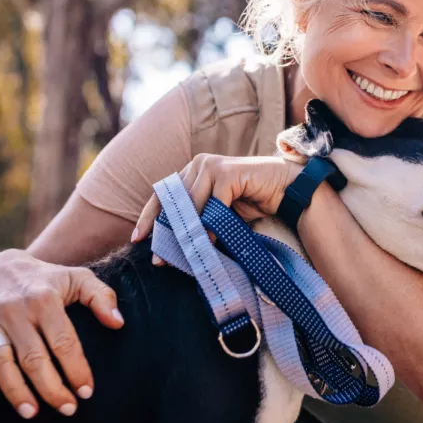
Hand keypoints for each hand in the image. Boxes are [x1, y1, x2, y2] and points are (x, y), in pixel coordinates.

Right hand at [0, 249, 123, 417]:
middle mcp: (15, 309)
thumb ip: (102, 297)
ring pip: (0, 361)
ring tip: (31, 412)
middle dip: (51, 387)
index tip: (86, 391)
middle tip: (67, 409)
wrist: (2, 265)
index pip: (63, 341)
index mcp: (45, 299)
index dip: (76, 368)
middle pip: (34, 357)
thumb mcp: (79, 278)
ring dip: (15, 390)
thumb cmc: (47, 278)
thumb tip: (118, 324)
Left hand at [133, 155, 301, 250]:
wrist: (284, 189)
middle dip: (166, 232)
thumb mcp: (218, 213)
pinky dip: (210, 225)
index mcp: (192, 170)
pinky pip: (213, 204)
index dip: (150, 217)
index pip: (163, 194)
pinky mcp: (228, 172)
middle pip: (173, 201)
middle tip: (160, 259)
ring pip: (190, 203)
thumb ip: (197, 220)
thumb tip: (170, 247)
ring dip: (187, 232)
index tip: (138, 239)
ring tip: (184, 255)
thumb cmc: (251, 201)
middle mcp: (198, 164)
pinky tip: (209, 243)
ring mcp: (212, 165)